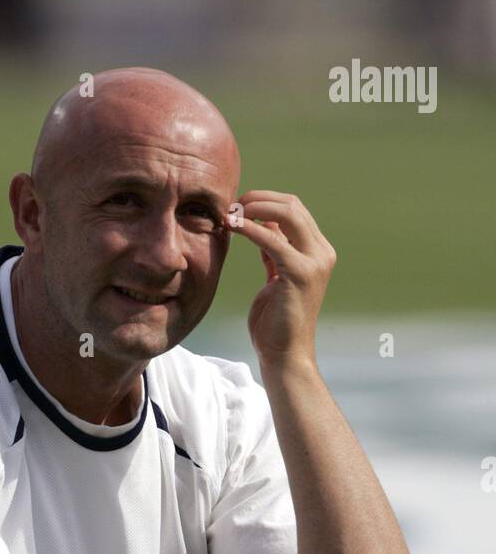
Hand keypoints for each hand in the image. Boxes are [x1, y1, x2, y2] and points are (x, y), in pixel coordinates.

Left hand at [226, 190, 336, 369]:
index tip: (238, 207)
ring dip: (254, 208)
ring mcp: (315, 262)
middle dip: (259, 199)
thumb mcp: (276, 276)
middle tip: (232, 206)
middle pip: (292, 206)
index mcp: (318, 251)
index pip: (294, 210)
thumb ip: (275, 250)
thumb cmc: (276, 321)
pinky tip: (233, 227)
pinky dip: (251, 229)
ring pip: (287, 214)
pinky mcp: (301, 274)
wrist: (284, 354)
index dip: (266, 201)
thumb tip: (264, 222)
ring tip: (230, 214)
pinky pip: (272, 240)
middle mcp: (322, 252)